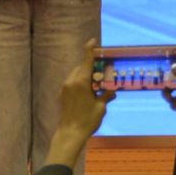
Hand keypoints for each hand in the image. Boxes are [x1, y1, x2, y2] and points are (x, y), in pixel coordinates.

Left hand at [46, 42, 109, 167]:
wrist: (69, 133)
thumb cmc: (87, 120)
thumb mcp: (100, 107)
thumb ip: (106, 95)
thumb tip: (113, 91)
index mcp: (81, 82)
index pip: (86, 61)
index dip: (89, 50)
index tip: (93, 41)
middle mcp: (71, 81)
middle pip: (81, 67)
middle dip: (91, 66)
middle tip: (103, 69)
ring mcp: (65, 87)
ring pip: (76, 74)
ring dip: (86, 74)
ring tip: (97, 81)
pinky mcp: (62, 94)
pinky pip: (72, 82)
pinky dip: (80, 81)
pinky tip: (89, 90)